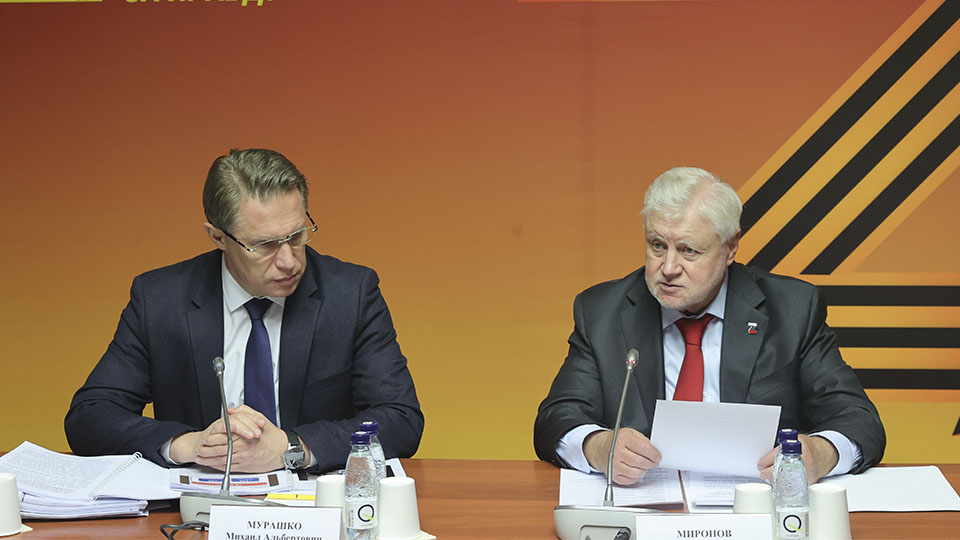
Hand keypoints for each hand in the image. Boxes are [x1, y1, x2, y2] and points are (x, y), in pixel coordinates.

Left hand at [170, 405, 287, 471]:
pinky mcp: (244, 467)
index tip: (205, 437)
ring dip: (209, 460)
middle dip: (207, 451)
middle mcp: (243, 449)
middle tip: (199, 449)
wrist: (281, 451)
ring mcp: (243, 459)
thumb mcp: (260, 418)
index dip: (212, 438)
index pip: (224, 438)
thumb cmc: (272, 436)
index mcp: (246, 437)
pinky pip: (228, 468)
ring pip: (222, 460)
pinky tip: (212, 464)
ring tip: (201, 457)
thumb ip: (244, 412)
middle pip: (220, 450)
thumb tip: (231, 411)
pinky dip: (218, 466)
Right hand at [583, 428, 660, 485]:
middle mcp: (617, 452)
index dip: (654, 454)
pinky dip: (636, 476)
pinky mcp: (613, 475)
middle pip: (641, 462)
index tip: (657, 456)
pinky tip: (635, 470)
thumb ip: (642, 440)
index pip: (643, 448)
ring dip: (644, 470)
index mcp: (623, 439)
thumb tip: (654, 451)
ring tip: (644, 465)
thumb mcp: (630, 433)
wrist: (600, 448)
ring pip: (637, 472)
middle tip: (654, 462)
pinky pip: (631, 480)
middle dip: (651, 463)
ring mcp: (614, 465)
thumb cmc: (616, 441)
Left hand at [757, 433, 838, 484]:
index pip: (777, 456)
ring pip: (786, 480)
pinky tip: (781, 484)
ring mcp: (807, 473)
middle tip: (763, 474)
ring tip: (770, 478)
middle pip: (780, 470)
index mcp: (797, 448)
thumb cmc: (807, 447)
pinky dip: (785, 486)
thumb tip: (764, 460)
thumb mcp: (793, 441)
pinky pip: (794, 486)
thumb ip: (780, 449)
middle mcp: (803, 461)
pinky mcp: (809, 482)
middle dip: (768, 473)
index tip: (760, 465)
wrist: (824, 454)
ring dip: (775, 480)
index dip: (765, 462)